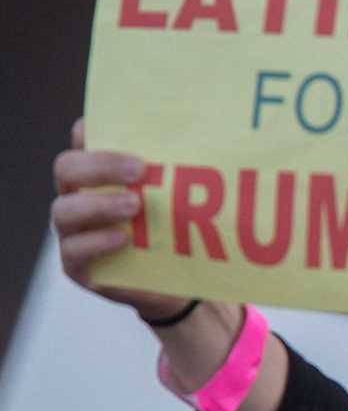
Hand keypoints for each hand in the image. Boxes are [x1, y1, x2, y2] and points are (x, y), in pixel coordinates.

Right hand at [51, 118, 190, 322]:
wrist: (181, 284)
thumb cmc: (179, 231)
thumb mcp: (183, 198)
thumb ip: (183, 171)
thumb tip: (222, 136)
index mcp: (99, 173)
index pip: (82, 139)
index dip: (89, 129)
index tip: (115, 126)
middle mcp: (78, 196)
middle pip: (67, 168)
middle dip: (100, 165)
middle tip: (139, 169)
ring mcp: (73, 232)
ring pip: (64, 210)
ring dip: (100, 204)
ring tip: (135, 205)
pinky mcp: (77, 265)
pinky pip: (74, 250)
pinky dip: (97, 242)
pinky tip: (122, 238)